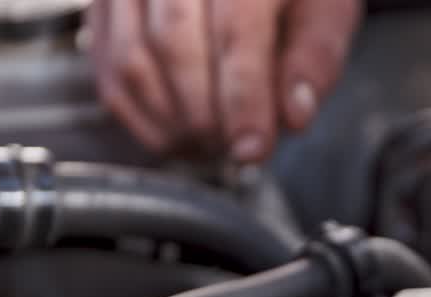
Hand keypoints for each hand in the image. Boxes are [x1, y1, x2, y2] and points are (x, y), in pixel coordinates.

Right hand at [88, 0, 362, 162]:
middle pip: (174, 45)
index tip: (253, 148)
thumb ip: (316, 58)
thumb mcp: (326, 9)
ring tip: (211, 144)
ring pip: (133, 59)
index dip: (243, 98)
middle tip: (235, 148)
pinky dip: (141, 117)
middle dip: (205, 114)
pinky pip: (108, 70)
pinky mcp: (104, 7)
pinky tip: (178, 135)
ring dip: (172, 121)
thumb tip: (293, 116)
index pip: (234, 29)